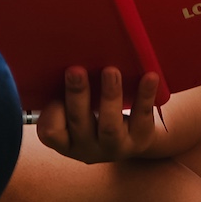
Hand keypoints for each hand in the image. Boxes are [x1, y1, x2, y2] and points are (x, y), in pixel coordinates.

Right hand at [34, 66, 162, 163]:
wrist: (129, 136)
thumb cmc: (91, 114)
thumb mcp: (74, 110)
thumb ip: (64, 92)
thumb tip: (64, 52)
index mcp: (66, 141)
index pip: (51, 132)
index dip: (51, 114)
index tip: (55, 93)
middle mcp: (87, 149)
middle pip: (79, 122)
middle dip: (77, 95)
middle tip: (76, 70)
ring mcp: (114, 147)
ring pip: (110, 126)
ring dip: (110, 96)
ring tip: (111, 71)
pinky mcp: (139, 141)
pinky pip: (142, 117)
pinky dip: (145, 96)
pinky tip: (149, 77)